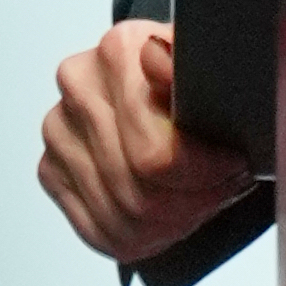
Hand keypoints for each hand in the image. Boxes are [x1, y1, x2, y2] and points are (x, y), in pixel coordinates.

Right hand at [35, 20, 253, 264]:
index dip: (207, 172)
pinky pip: (100, 231)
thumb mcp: (221, 72)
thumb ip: (191, 70)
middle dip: (193, 200)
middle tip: (223, 186)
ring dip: (172, 220)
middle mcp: (78, 86)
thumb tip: (156, 57)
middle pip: (139, 190)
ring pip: (121, 218)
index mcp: (119, 51)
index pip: (156, 154)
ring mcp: (59, 130)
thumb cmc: (204, 85)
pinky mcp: (51, 169)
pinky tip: (170, 212)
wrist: (177, 88)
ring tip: (201, 197)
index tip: (234, 165)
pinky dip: (143, 235)